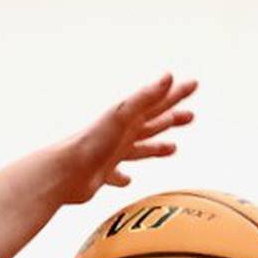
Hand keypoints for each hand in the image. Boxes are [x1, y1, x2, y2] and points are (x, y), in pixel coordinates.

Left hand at [51, 75, 196, 205]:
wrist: (63, 172)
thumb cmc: (91, 143)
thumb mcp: (122, 116)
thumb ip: (145, 97)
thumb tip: (169, 76)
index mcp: (128, 118)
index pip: (159, 102)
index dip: (177, 94)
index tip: (194, 84)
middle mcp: (121, 133)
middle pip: (152, 123)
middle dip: (172, 118)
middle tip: (191, 116)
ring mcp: (111, 153)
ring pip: (139, 148)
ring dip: (156, 147)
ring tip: (173, 149)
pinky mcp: (101, 173)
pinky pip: (117, 175)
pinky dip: (123, 177)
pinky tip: (127, 181)